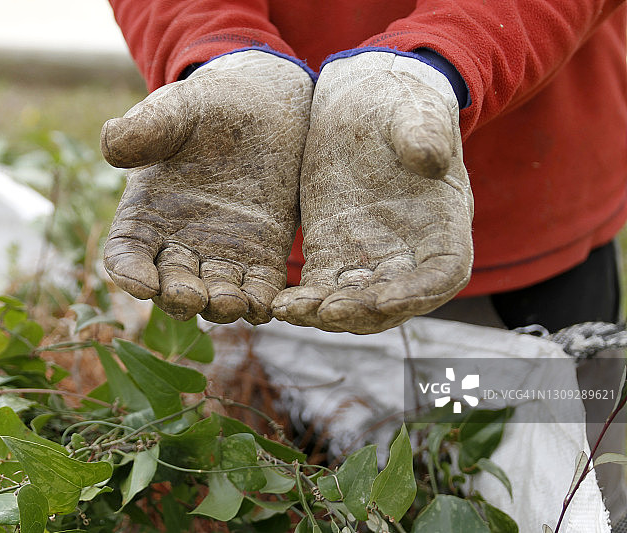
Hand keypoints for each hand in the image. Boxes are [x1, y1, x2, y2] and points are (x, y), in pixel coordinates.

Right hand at [101, 50, 312, 323]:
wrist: (263, 105)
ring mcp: (222, 255)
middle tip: (192, 297)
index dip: (129, 273)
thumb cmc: (206, 107)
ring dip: (222, 307)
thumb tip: (110, 143)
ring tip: (233, 303)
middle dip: (179, 297)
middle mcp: (179, 244)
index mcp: (145, 216)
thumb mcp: (175, 110)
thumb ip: (145, 128)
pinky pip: (258, 290)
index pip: (127, 255)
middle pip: (170, 286)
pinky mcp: (262, 257)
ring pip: (215, 296)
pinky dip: (261, 303)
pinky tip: (266, 305)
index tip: (141, 283)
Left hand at [272, 51, 472, 333]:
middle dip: (362, 312)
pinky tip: (279, 304)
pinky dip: (304, 301)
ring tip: (291, 311)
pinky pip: (321, 287)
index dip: (417, 293)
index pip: (442, 274)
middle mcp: (409, 250)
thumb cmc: (399, 101)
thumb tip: (430, 158)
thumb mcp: (415, 110)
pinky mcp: (332, 251)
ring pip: (353, 302)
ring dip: (326, 313)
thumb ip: (425, 132)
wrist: (361, 99)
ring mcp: (369, 255)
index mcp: (445, 222)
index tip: (384, 300)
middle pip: (393, 301)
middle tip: (326, 311)